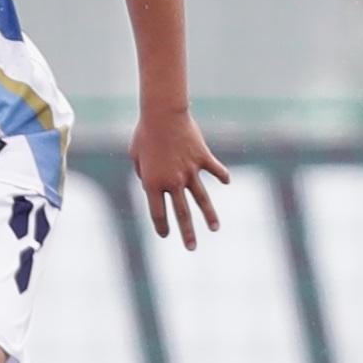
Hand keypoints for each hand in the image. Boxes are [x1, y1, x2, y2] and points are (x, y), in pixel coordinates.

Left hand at [132, 108, 228, 248]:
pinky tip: (226, 182)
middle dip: (187, 233)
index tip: (165, 235)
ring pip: (202, 199)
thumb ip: (143, 173)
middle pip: (181, 213)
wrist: (163, 114)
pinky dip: (222, 176)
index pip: (158, 213)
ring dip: (209, 216)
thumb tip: (150, 183)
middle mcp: (172, 182)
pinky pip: (215, 170)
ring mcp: (190, 171)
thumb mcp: (136, 155)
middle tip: (191, 248)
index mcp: (153, 183)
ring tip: (215, 229)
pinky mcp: (202, 158)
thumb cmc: (145, 133)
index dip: (161, 226)